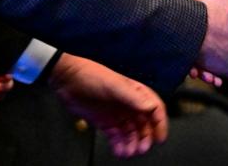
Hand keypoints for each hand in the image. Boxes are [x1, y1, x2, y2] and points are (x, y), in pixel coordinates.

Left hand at [48, 54, 167, 157]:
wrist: (68, 79)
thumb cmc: (91, 75)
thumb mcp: (114, 85)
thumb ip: (133, 97)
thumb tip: (150, 107)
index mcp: (135, 92)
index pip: (154, 109)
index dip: (160, 123)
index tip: (159, 137)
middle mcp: (129, 104)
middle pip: (145, 124)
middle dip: (146, 137)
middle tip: (142, 148)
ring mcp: (117, 114)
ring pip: (131, 133)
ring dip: (132, 144)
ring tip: (129, 152)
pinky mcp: (106, 123)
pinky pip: (117, 137)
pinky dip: (120, 145)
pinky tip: (119, 151)